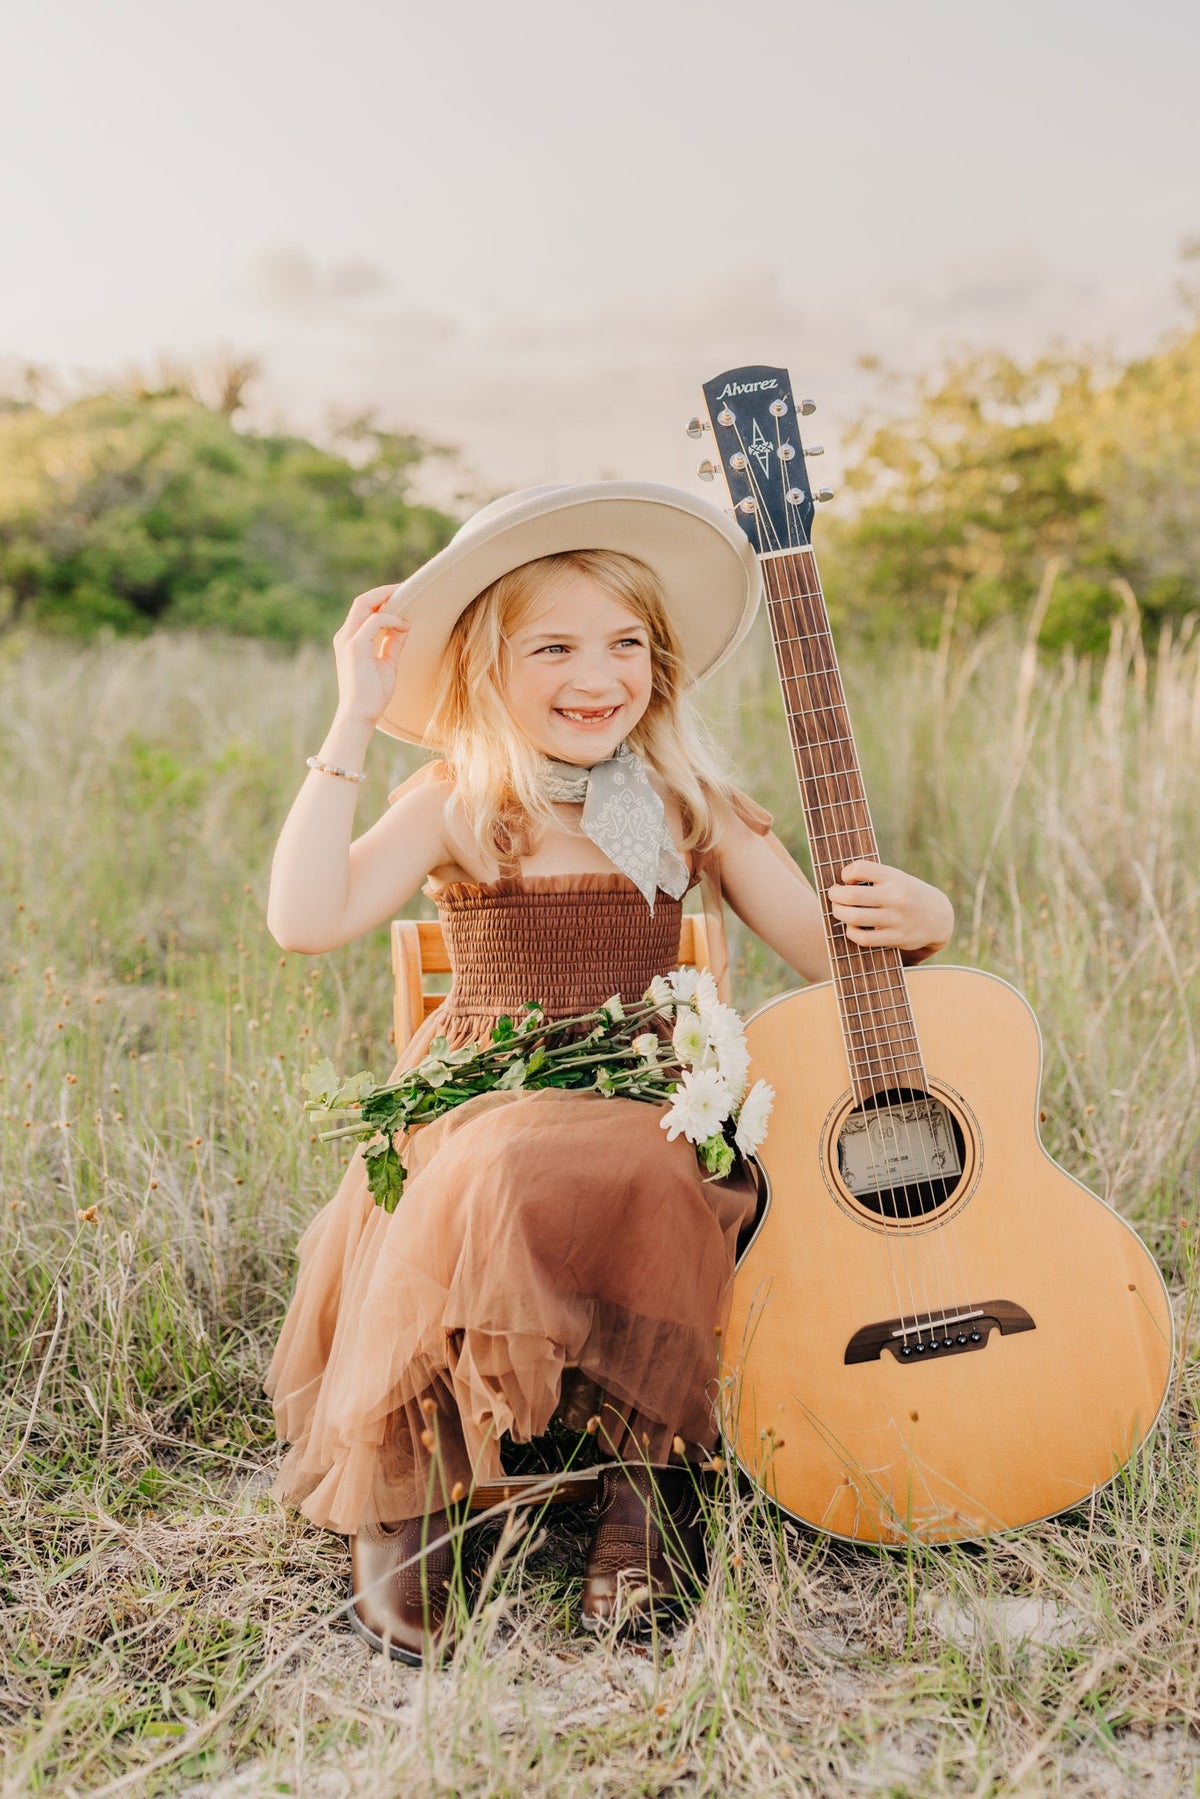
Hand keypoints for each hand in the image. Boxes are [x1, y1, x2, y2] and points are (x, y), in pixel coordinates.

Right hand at [332, 585, 410, 726]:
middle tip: (407, 588)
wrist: (360, 715)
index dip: (382, 599)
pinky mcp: (354, 647)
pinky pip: (374, 621)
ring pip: (364, 604)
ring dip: (387, 598)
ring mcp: (348, 640)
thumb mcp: (387, 662)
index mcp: (350, 639)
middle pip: (362, 601)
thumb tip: (404, 624)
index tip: (402, 595)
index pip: (364, 609)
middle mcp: (345, 636)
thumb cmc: (373, 694)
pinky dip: (391, 619)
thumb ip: (393, 642)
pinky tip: (404, 625)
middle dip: (384, 592)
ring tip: (407, 598)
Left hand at [827, 860, 953, 958]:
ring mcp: (895, 919)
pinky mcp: (895, 938)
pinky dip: (851, 932)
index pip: (860, 868)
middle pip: (851, 895)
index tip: (846, 878)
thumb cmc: (908, 894)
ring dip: (838, 913)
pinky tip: (851, 927)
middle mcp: (895, 897)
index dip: (846, 873)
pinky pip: (863, 938)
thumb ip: (873, 877)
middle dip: (835, 895)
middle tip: (834, 895)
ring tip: (839, 910)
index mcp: (894, 877)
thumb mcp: (897, 877)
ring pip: (853, 918)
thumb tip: (838, 882)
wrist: (938, 917)